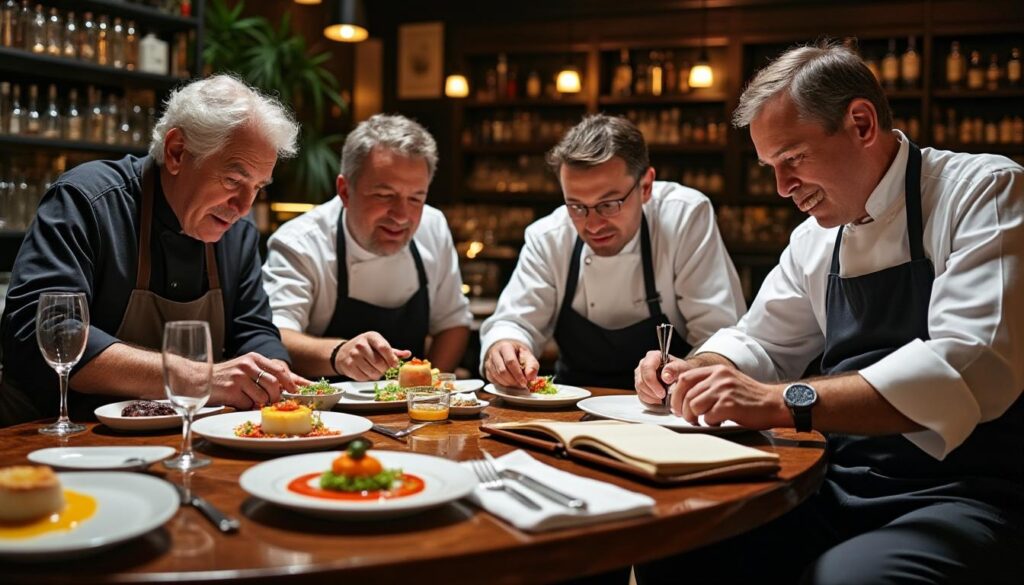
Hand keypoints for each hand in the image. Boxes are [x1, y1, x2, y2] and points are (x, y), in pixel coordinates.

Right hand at [209, 353, 298, 408]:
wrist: (198, 379)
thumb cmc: (224, 376)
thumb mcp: (244, 368)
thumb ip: (262, 373)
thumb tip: (285, 387)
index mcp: (253, 358)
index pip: (279, 369)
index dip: (290, 382)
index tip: (295, 391)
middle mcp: (247, 365)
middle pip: (274, 385)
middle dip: (276, 397)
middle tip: (272, 402)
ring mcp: (239, 378)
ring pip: (262, 397)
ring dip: (259, 403)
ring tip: (250, 400)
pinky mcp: (231, 391)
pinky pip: (248, 404)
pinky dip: (246, 406)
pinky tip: (237, 401)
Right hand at [335, 332, 410, 380]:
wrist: (345, 352)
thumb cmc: (366, 348)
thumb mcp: (379, 345)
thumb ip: (393, 351)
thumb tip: (407, 354)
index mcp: (371, 337)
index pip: (384, 348)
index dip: (391, 359)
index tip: (395, 365)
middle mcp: (361, 344)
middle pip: (379, 362)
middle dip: (385, 368)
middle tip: (384, 368)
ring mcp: (353, 355)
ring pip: (372, 372)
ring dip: (377, 374)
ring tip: (376, 370)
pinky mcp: (349, 366)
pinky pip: (364, 377)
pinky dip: (368, 377)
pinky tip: (367, 371)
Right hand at [484, 340, 538, 388]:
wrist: (508, 351)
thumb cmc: (518, 354)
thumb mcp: (528, 356)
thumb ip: (532, 366)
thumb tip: (530, 378)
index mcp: (505, 346)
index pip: (510, 361)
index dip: (518, 374)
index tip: (524, 382)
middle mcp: (494, 353)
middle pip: (502, 371)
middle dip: (513, 381)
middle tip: (521, 385)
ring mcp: (489, 362)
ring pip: (497, 377)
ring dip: (508, 384)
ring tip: (517, 384)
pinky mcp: (487, 371)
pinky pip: (493, 381)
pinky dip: (503, 385)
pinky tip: (510, 384)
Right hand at [635, 350, 692, 405]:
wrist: (680, 377)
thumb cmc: (681, 371)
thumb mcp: (682, 368)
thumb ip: (674, 370)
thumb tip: (665, 376)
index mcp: (653, 356)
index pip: (647, 367)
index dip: (653, 382)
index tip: (662, 392)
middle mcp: (644, 364)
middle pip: (641, 380)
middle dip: (652, 391)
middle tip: (664, 396)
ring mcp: (639, 375)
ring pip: (640, 389)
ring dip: (651, 396)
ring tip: (663, 397)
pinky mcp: (639, 385)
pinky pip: (640, 395)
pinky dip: (650, 399)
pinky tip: (658, 398)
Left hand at [670, 364, 788, 428]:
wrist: (774, 403)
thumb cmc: (750, 397)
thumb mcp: (728, 382)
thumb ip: (708, 385)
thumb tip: (684, 397)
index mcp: (717, 370)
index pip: (685, 378)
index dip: (676, 394)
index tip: (676, 405)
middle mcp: (719, 377)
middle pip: (686, 393)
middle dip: (682, 409)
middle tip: (686, 417)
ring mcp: (724, 390)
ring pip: (694, 405)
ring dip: (695, 417)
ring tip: (704, 421)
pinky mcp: (729, 405)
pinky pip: (708, 417)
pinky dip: (710, 423)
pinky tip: (719, 422)